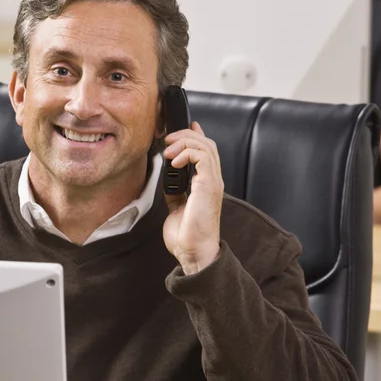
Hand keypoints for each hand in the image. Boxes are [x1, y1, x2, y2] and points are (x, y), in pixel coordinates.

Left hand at [162, 121, 223, 274]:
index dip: (195, 135)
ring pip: (206, 146)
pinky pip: (203, 158)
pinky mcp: (209, 185)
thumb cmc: (186, 234)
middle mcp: (212, 180)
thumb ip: (175, 189)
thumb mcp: (176, 205)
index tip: (182, 128)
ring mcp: (212, 182)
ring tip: (168, 150)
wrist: (192, 252)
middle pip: (206, 143)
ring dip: (184, 142)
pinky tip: (175, 161)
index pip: (206, 151)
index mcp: (206, 183)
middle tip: (167, 139)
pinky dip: (187, 153)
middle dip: (185, 135)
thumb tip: (167, 177)